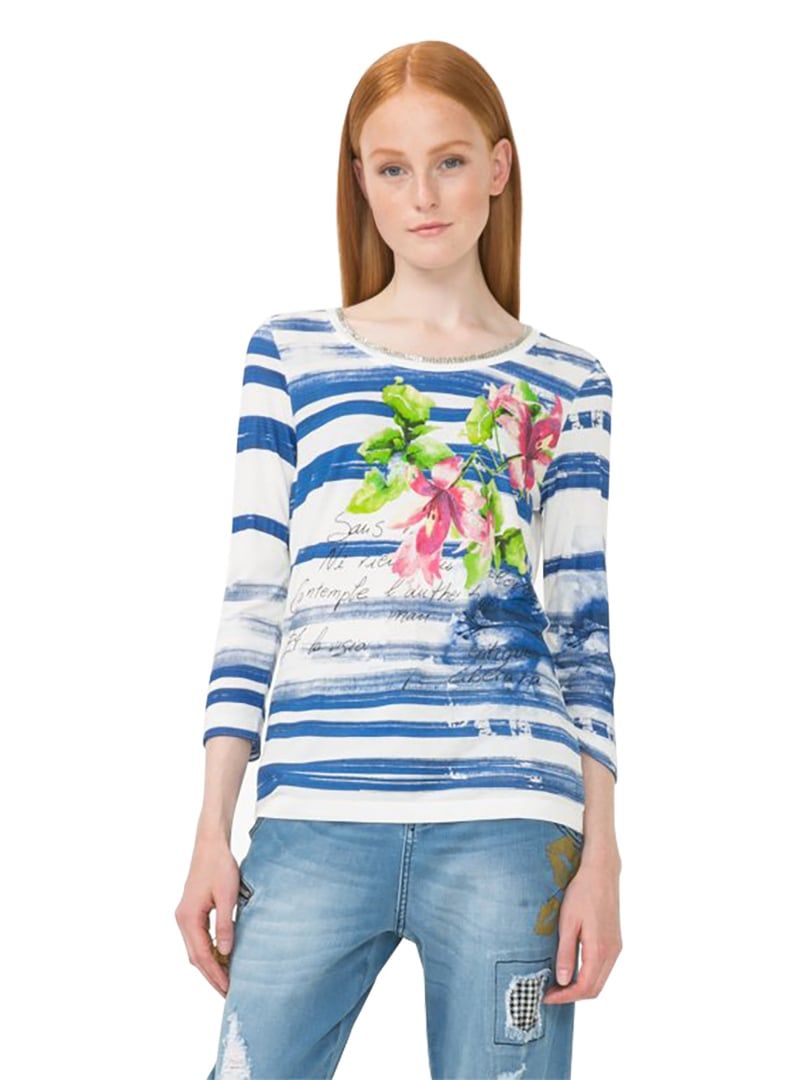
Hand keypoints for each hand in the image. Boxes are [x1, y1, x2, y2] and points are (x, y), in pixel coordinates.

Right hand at [175, 834, 239, 996]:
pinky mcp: (191, 912)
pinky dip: (208, 952)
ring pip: (195, 950)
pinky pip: (198, 939)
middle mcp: (182, 920)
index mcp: (188, 918)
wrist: (210, 844)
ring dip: (209, 965)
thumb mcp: (227, 895)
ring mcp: (184, 916)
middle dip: (211, 976)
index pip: (201, 955)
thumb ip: (225, 924)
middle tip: (228, 993)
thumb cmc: (220, 866)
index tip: (228, 989)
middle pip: (195, 957)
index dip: (215, 974)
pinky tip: (222, 957)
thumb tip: (226, 952)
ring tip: (226, 980)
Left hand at [542, 849, 621, 1004]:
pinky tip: (572, 968)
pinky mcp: (614, 941)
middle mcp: (612, 952)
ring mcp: (615, 947)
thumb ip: (565, 953)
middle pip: (594, 988)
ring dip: (580, 986)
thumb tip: (562, 980)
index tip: (546, 997)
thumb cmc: (582, 893)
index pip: (585, 987)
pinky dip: (588, 975)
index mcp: (600, 950)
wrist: (601, 872)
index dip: (565, 996)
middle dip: (572, 995)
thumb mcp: (568, 922)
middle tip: (550, 993)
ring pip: (600, 980)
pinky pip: (603, 968)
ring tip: (558, 983)